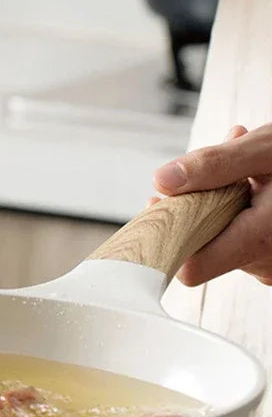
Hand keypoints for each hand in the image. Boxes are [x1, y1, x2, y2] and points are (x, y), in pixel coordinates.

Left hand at [152, 124, 271, 286]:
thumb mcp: (263, 150)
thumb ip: (215, 164)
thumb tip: (162, 181)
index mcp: (263, 238)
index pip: (193, 267)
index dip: (168, 238)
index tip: (157, 207)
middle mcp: (268, 264)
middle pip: (200, 249)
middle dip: (194, 211)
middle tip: (204, 177)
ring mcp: (271, 267)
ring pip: (216, 243)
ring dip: (214, 210)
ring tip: (238, 180)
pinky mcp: (270, 261)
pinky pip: (235, 243)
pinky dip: (231, 216)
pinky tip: (249, 191)